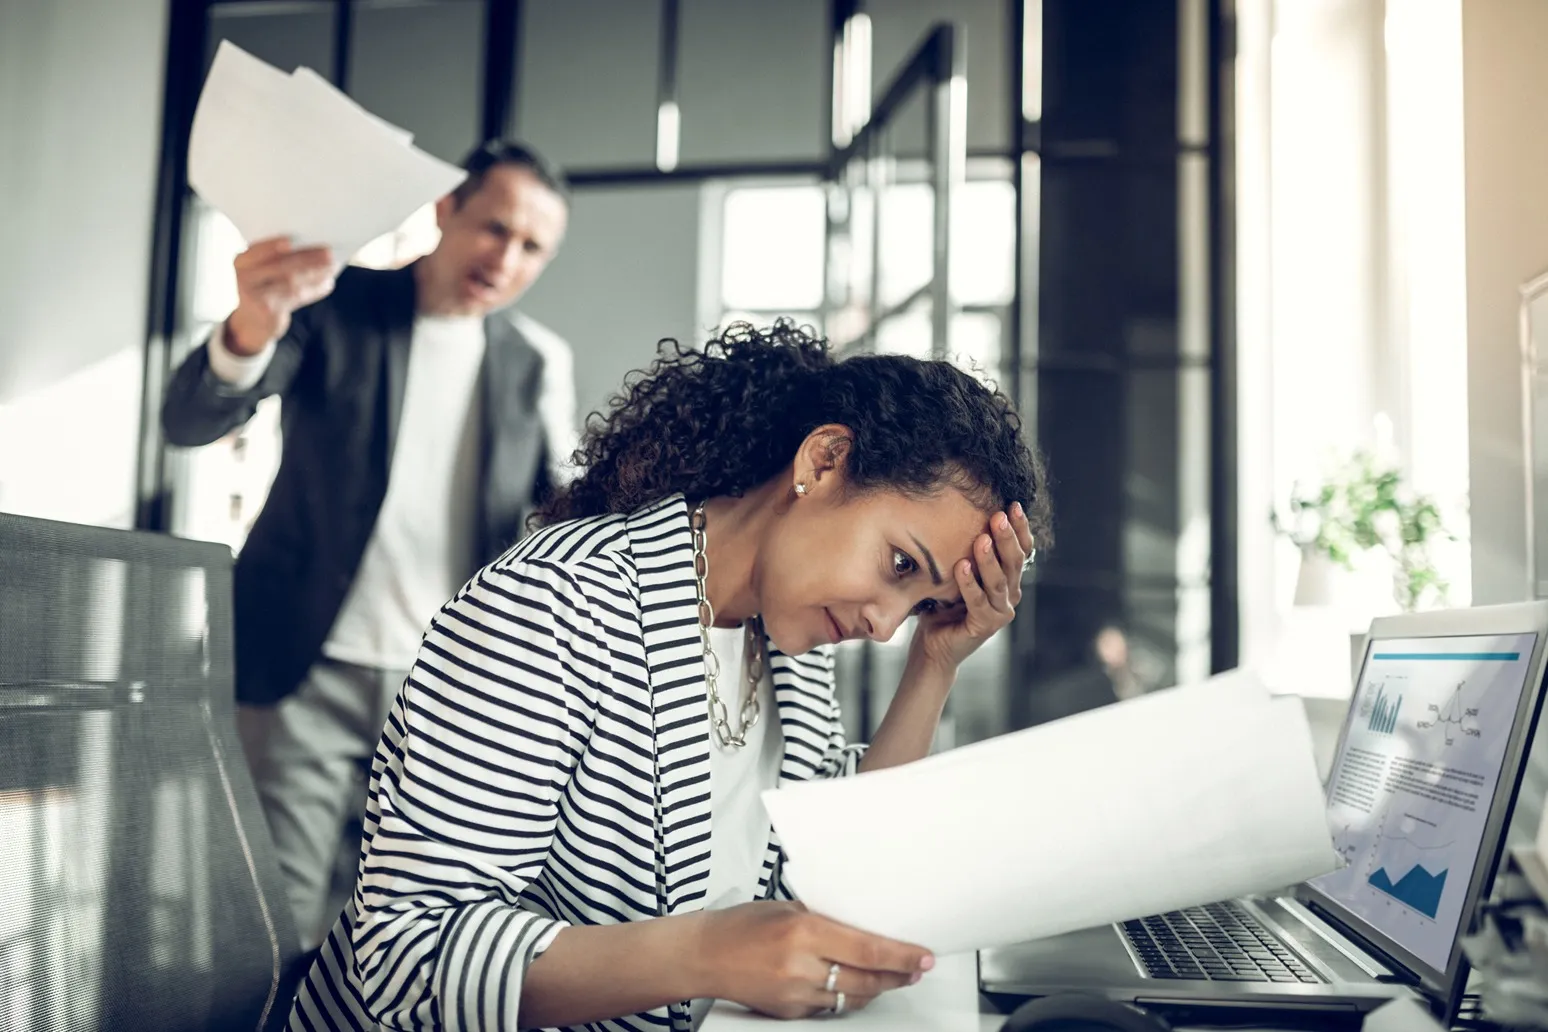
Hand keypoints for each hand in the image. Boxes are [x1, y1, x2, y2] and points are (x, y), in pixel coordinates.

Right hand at [225, 236, 335, 354]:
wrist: (254, 319)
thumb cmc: (265, 285)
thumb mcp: (263, 269)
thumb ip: (280, 257)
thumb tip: (316, 245)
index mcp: (241, 261)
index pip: (256, 250)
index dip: (271, 246)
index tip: (290, 241)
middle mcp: (244, 278)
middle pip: (279, 266)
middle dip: (307, 258)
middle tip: (328, 252)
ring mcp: (255, 298)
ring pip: (290, 283)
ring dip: (315, 274)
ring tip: (332, 266)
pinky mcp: (269, 312)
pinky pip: (296, 298)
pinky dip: (314, 290)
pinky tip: (327, 283)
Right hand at [692, 901, 932, 1018]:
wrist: (703, 955)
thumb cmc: (741, 926)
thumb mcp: (787, 909)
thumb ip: (824, 918)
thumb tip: (864, 924)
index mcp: (803, 931)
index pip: (867, 948)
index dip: (902, 956)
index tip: (924, 957)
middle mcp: (801, 965)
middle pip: (867, 978)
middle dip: (897, 975)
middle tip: (915, 969)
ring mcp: (795, 993)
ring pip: (852, 996)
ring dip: (875, 987)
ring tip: (890, 976)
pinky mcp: (789, 1012)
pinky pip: (829, 1006)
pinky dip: (844, 994)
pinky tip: (850, 983)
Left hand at [910, 501, 1035, 672]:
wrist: (934, 644)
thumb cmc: (943, 604)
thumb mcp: (955, 572)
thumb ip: (965, 551)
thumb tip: (956, 511)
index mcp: (1008, 579)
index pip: (1022, 550)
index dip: (1020, 528)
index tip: (1012, 505)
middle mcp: (1010, 595)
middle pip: (1014, 562)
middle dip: (1006, 537)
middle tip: (999, 515)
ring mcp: (1000, 612)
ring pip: (998, 581)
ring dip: (990, 559)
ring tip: (982, 539)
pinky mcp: (985, 626)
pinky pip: (978, 601)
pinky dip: (970, 583)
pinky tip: (962, 566)